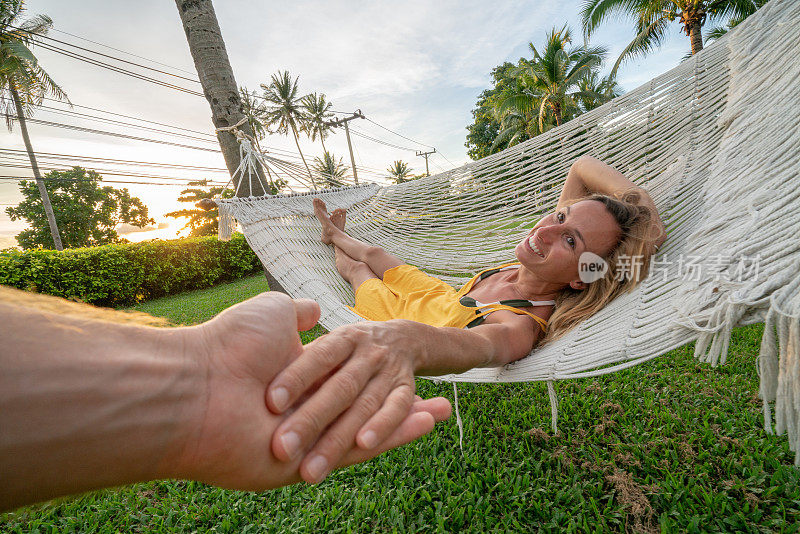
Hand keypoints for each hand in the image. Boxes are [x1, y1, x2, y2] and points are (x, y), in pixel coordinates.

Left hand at [172, 296, 448, 489]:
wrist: (197, 387)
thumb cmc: (231, 345)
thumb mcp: (272, 314)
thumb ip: (298, 314)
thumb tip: (314, 311)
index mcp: (301, 375)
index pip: (348, 376)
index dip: (379, 374)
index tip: (406, 366)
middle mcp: (309, 405)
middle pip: (365, 405)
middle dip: (400, 407)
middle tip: (440, 405)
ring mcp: (313, 432)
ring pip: (371, 424)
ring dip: (408, 420)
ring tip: (445, 412)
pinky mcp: (314, 457)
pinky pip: (366, 444)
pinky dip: (399, 432)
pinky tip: (431, 419)